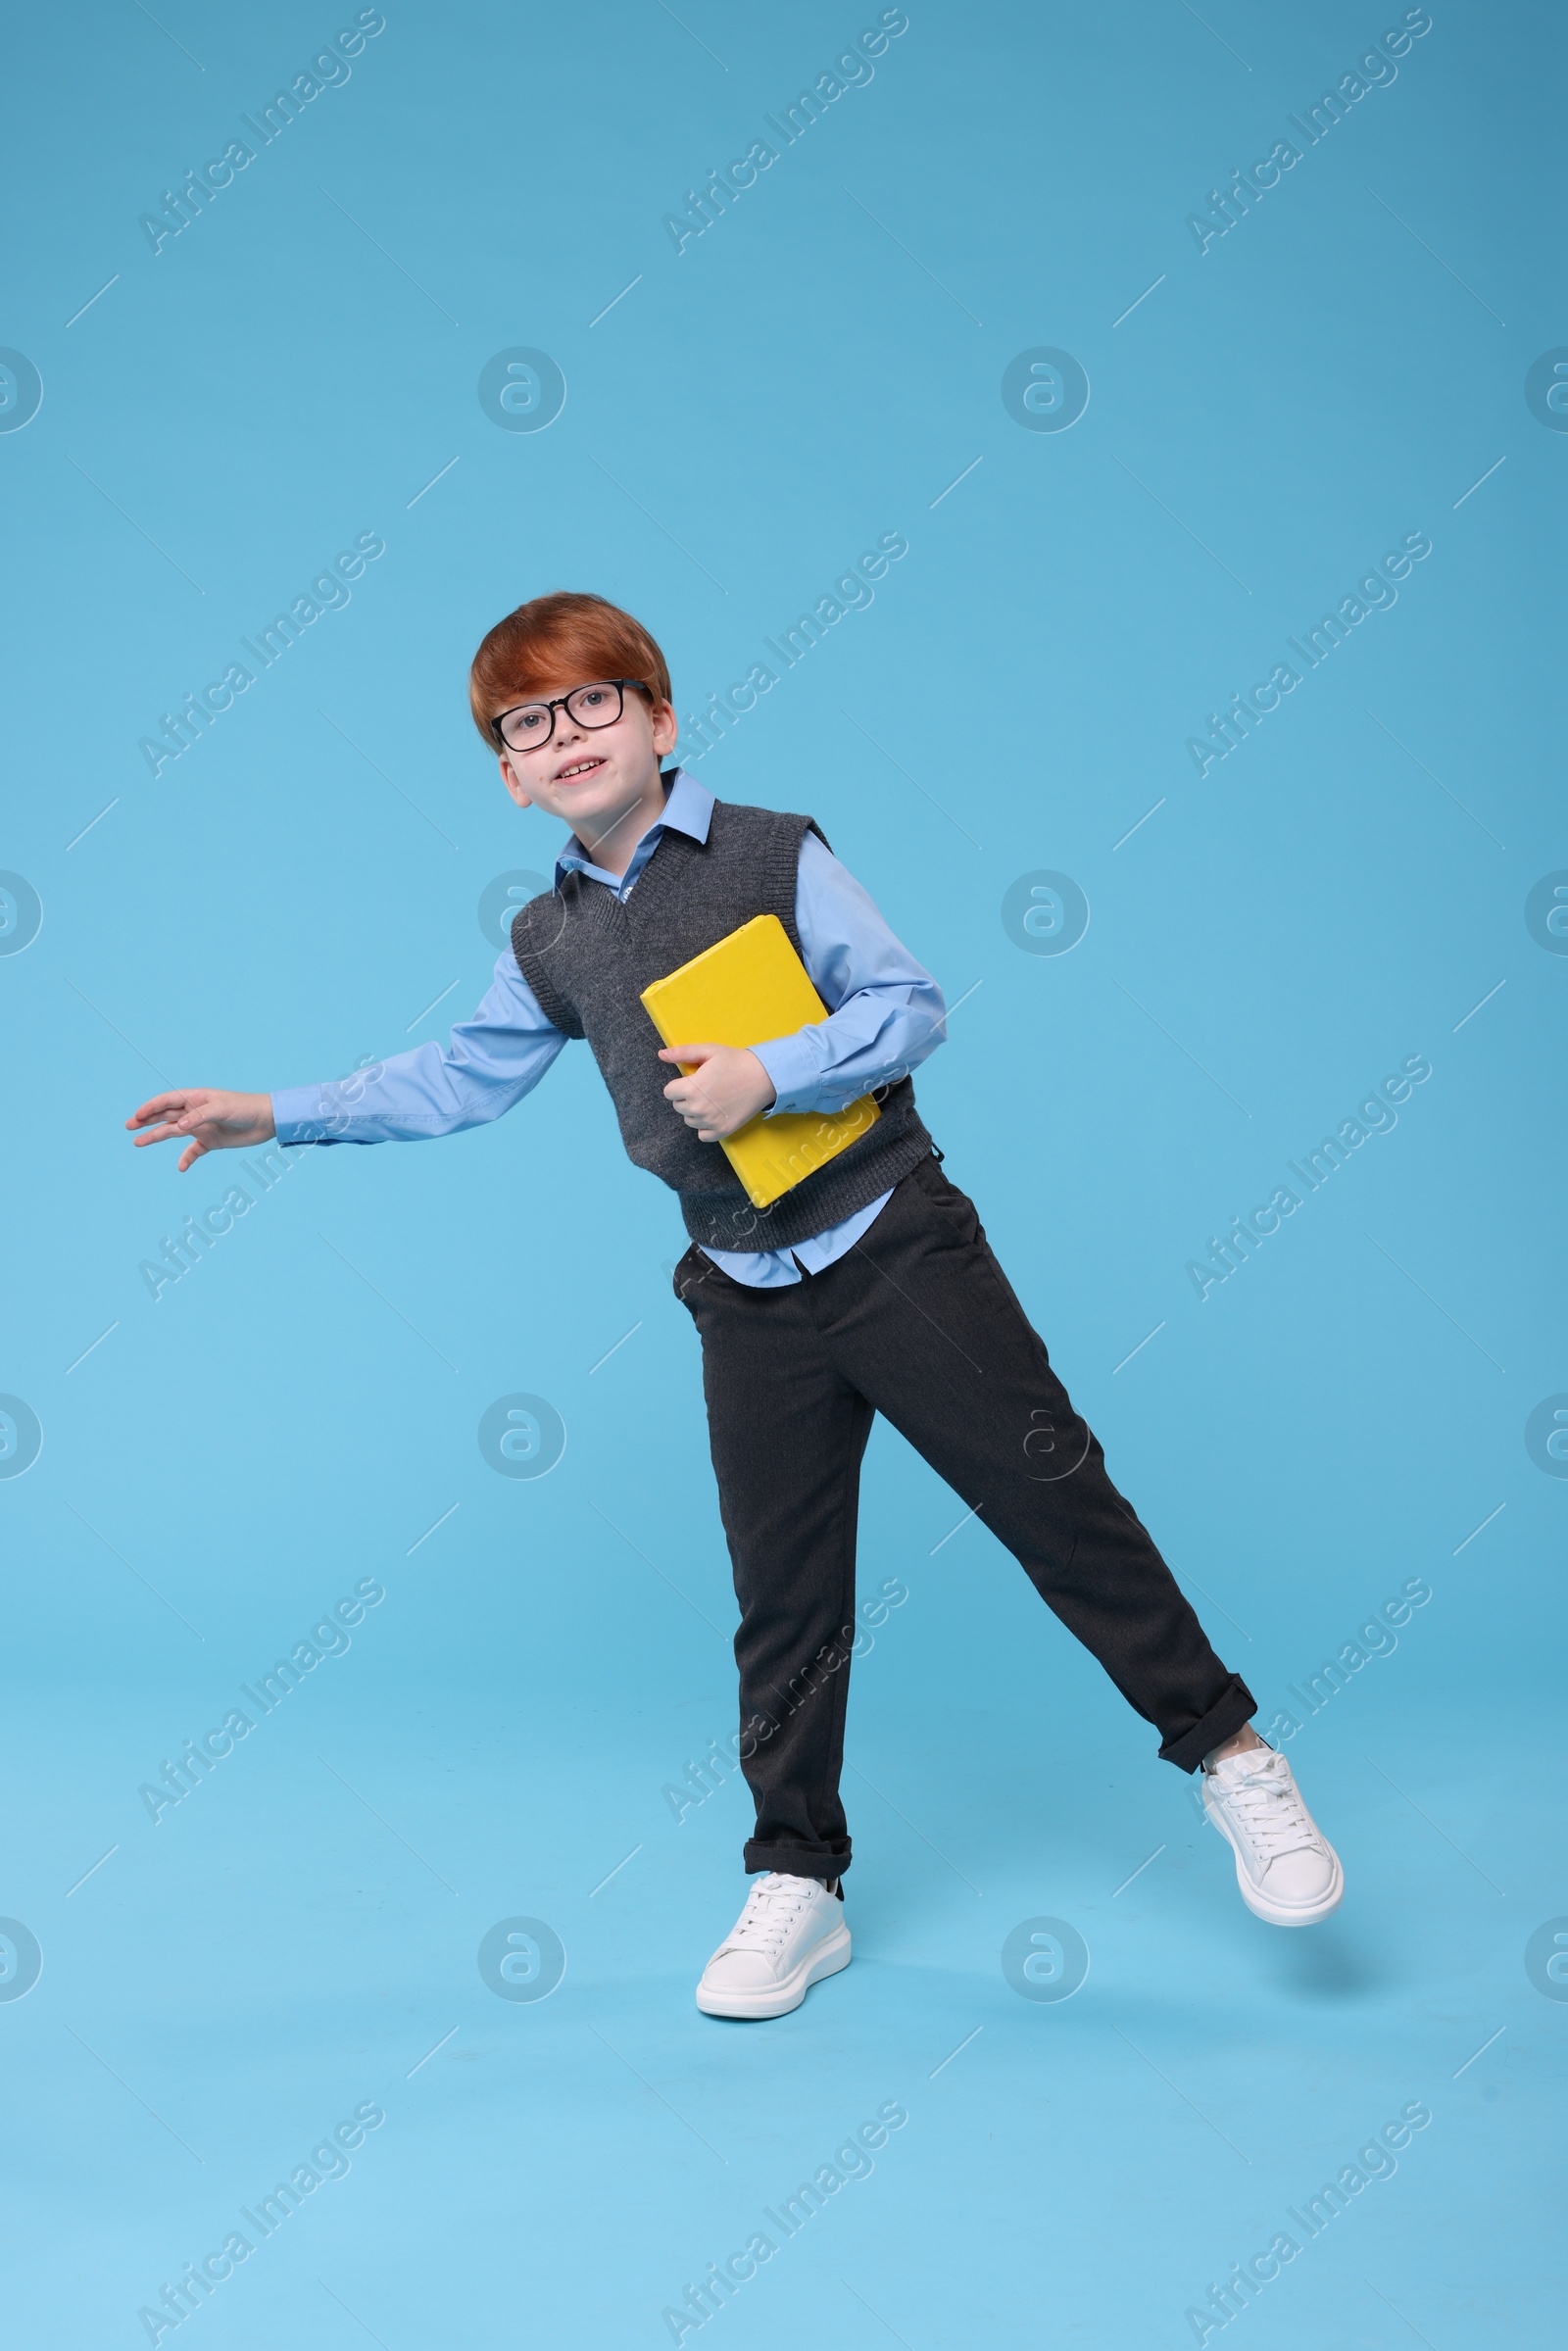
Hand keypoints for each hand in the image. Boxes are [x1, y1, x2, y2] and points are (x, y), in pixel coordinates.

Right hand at [126, 1088, 275, 1172]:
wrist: (268, 1121)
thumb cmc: (246, 1108)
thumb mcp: (222, 1109)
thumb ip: (200, 1116)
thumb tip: (178, 1126)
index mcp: (196, 1098)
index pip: (168, 1101)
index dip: (151, 1107)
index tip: (137, 1116)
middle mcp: (196, 1112)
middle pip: (166, 1116)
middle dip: (146, 1120)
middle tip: (128, 1126)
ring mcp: (202, 1127)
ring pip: (173, 1132)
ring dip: (156, 1137)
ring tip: (137, 1143)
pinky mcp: (212, 1141)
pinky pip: (194, 1151)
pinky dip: (186, 1159)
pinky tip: (180, 1167)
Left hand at [658, 1043, 775, 1140]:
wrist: (764, 1077)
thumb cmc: (735, 1061)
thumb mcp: (709, 1051)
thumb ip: (683, 1052)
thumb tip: (661, 1054)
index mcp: (692, 1088)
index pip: (669, 1092)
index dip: (679, 1085)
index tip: (692, 1080)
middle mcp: (698, 1108)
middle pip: (678, 1107)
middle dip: (687, 1097)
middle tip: (705, 1088)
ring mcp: (710, 1122)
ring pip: (689, 1120)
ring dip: (696, 1112)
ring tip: (713, 1099)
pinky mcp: (722, 1131)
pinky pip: (702, 1135)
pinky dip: (706, 1127)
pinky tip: (716, 1114)